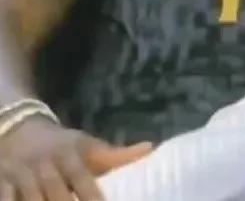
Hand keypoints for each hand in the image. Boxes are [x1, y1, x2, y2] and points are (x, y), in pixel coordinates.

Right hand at [0, 117, 151, 200]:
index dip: (92, 198)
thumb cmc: (63, 145)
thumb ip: (116, 155)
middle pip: (57, 195)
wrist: (19, 129)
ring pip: (30, 200)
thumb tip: (151, 147)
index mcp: (69, 156)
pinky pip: (5, 198)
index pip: (83, 181)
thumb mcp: (88, 145)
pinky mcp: (1, 181)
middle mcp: (45, 166)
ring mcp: (21, 176)